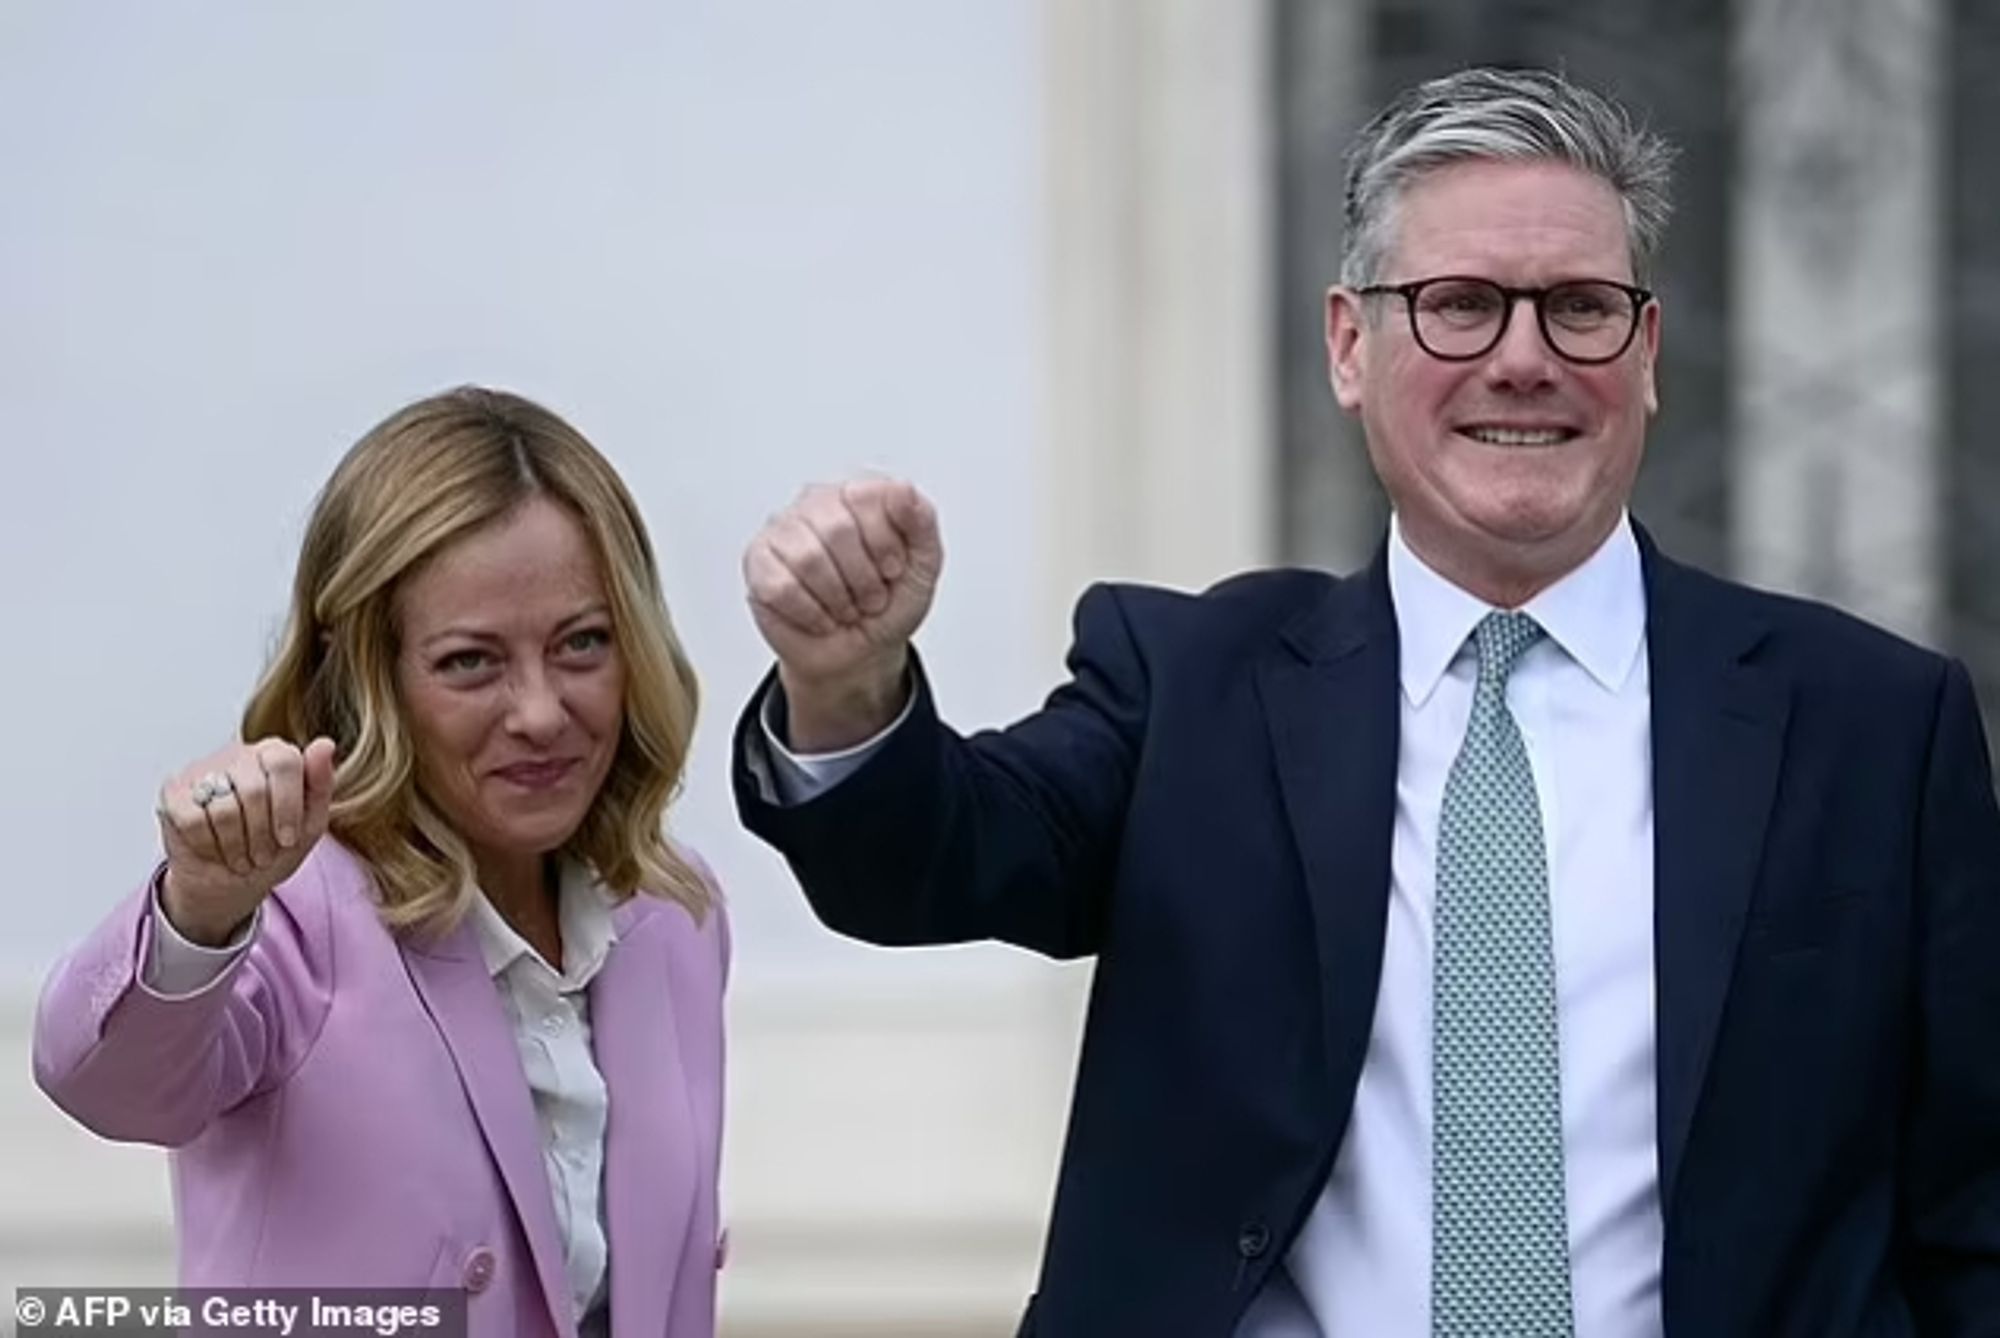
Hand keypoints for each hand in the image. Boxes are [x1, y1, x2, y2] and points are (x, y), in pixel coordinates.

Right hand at [156, 737, 336, 946]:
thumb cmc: (274, 847)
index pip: (285, 762)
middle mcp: (238, 754)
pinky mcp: (172, 793)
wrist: (232, 881)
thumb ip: (321, 784)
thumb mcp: (310, 824)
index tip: (288, 839)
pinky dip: (208, 845)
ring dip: (236, 845)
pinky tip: (214, 850)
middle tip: (262, 855)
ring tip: (242, 857)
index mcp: (275, 753)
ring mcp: (202, 770)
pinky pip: (192, 820)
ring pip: (223, 809)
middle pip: (254, 790)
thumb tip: (325, 745)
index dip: (288, 807)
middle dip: (262, 834)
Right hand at [742, 478, 942, 748]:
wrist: (860, 656)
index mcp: (858, 495)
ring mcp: (783, 530)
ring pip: (807, 558)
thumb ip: (922, 521)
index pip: (866, 496)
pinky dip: (810, 613)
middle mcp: (817, 503)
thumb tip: (903, 489)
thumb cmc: (888, 606)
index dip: (884, 542)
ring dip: (837, 598)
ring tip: (845, 607)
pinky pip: (781, 586)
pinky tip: (820, 616)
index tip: (893, 569)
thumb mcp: (924, 566)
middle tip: (869, 597)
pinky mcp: (758, 562)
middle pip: (837, 529)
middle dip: (862, 578)